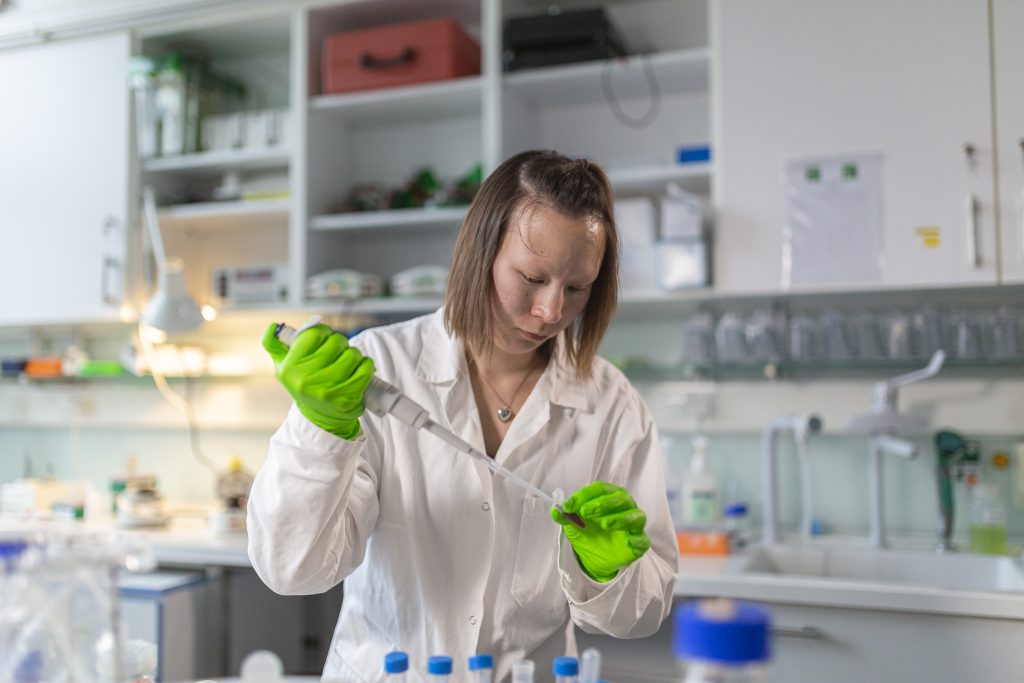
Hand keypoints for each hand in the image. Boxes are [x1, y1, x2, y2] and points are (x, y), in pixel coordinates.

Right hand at [262, 323, 374, 439]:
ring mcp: (327, 390)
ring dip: (353, 355)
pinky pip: (365, 368)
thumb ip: (274, 345)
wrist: (320, 418)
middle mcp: (306, 380)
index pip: (314, 333)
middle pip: (336, 342)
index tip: (324, 338)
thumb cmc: (303, 384)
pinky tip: (358, 370)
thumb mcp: (283, 367)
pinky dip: (365, 366)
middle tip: (337, 352)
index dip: (323, 332)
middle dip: (340, 343)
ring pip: (352, 354)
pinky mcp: (347, 398)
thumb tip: (273, 327)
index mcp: (289, 368)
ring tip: (346, 363)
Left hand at [550, 481, 650, 581]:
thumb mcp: (574, 525)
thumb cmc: (589, 532)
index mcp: (610, 496)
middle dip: (602, 503)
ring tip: (604, 524)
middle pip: (620, 498)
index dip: (585, 495)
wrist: (597, 556)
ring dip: (620, 518)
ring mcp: (634, 524)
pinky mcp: (640, 542)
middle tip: (585, 511)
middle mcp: (625, 506)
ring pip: (635, 516)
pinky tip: (626, 541)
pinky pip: (641, 539)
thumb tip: (555, 510)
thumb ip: (566, 516)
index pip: (600, 489)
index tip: (568, 505)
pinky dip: (635, 539)